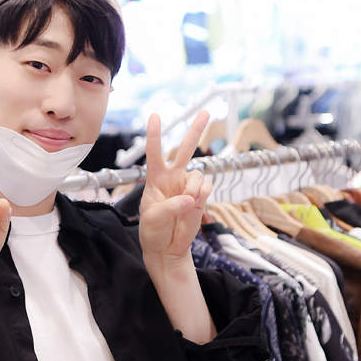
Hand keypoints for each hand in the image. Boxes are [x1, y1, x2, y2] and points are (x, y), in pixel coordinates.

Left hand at [139, 110, 211, 266]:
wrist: (166, 249)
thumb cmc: (153, 232)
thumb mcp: (153, 219)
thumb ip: (169, 207)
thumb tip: (190, 198)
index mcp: (155, 179)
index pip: (154, 153)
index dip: (154, 134)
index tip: (154, 115)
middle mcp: (172, 178)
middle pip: (185, 149)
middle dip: (196, 130)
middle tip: (206, 111)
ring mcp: (188, 186)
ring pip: (198, 174)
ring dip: (194, 188)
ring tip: (188, 202)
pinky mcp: (200, 197)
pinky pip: (207, 187)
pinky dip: (202, 195)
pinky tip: (195, 204)